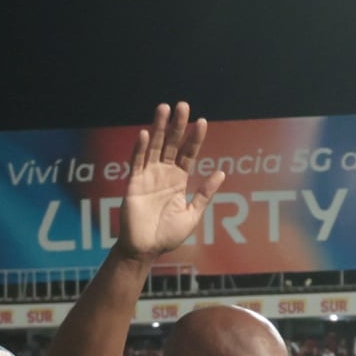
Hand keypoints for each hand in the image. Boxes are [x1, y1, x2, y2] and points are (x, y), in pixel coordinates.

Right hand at [112, 102, 226, 262]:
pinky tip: (145, 134)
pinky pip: (137, 162)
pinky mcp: (134, 183)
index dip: (194, 138)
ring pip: (154, 147)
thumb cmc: (168, 235)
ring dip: (158, 128)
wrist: (146, 250)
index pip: (188, 153)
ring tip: (164, 109)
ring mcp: (148, 176)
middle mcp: (163, 173)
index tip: (202, 122)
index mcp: (179, 180)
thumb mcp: (192, 215)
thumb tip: (221, 173)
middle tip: (183, 105)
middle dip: (177, 125)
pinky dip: (140, 148)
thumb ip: (205, 194)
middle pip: (171, 144)